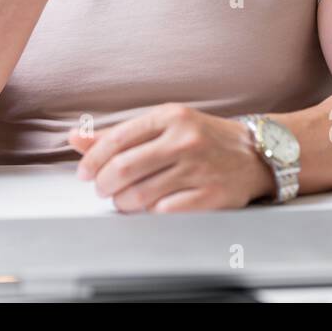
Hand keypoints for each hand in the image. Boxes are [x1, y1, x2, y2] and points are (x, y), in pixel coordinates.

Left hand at [67, 103, 277, 212]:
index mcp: (169, 117)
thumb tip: (75, 138)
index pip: (117, 139)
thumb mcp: (164, 125)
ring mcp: (199, 168)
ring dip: (122, 203)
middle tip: (102, 189)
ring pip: (140, 194)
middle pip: (124, 169)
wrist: (256, 153)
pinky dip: (150, 213)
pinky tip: (150, 208)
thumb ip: (119, 134)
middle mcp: (184, 140)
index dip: (93, 160)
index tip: (84, 173)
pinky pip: (165, 212)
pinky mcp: (211, 196)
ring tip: (123, 201)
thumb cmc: (203, 138)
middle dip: (103, 184)